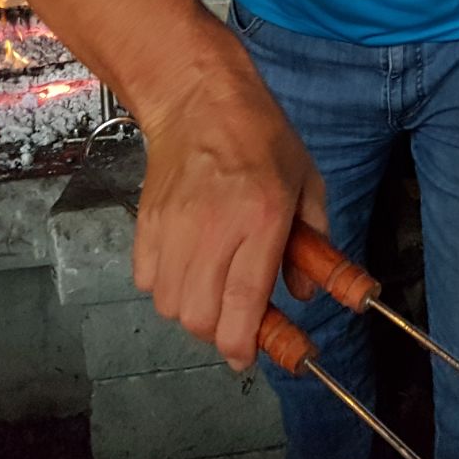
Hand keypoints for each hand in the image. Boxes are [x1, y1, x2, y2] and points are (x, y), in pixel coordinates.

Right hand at [131, 69, 326, 372]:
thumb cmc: (260, 138)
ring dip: (194, 311)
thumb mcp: (306, 184)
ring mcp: (173, 227)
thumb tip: (303, 293)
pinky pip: (147, 282)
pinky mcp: (146, 224)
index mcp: (261, 217)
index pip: (244, 301)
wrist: (200, 100)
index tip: (251, 357)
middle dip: (221, 333)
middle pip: (200, 316)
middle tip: (238, 322)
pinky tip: (188, 267)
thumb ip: (313, 243)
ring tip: (215, 290)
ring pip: (170, 305)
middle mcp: (213, 227)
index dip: (246, 343)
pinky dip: (166, 288)